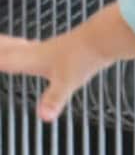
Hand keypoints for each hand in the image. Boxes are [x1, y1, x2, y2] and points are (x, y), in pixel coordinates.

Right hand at [0, 5, 134, 121]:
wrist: (103, 38)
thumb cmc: (84, 57)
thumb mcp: (67, 83)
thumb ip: (54, 99)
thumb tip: (44, 117)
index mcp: (32, 59)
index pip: (5, 60)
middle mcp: (38, 51)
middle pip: (9, 47)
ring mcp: (51, 48)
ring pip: (22, 45)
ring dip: (10, 45)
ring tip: (5, 46)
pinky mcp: (63, 47)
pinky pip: (39, 47)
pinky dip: (30, 47)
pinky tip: (40, 51)